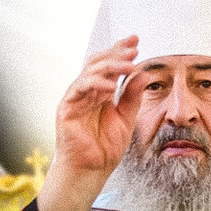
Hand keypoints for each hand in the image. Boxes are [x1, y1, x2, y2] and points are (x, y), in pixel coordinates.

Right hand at [38, 36, 147, 210]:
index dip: (121, 51)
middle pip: (98, 62)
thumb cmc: (105, 148)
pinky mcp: (67, 107)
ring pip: (90, 71)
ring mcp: (76, 98)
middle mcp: (87, 91)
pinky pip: (80, 88)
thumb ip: (133, 97)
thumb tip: (143, 74)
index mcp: (100, 92)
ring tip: (129, 64)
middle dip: (116, 52)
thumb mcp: (126, 118)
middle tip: (133, 46)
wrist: (92, 170)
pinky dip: (96, 83)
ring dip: (110, 65)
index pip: (109, 65)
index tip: (136, 40)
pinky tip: (112, 84)